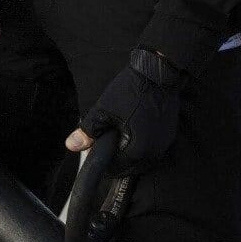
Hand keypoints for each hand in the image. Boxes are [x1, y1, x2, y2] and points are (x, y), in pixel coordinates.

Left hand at [66, 48, 184, 172]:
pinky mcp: (169, 134)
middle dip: (118, 158)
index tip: (98, 149)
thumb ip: (88, 131)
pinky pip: (152, 148)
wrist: (159, 72)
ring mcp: (164, 143)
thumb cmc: (133, 90)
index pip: (117, 170)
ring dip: (130, 152)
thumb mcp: (105, 110)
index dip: (105, 161)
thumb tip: (71, 145)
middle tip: (109, 139)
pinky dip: (142, 144)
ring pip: (142, 158)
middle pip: (131, 167)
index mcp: (139, 150)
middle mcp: (155, 151)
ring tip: (121, 134)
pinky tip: (134, 129)